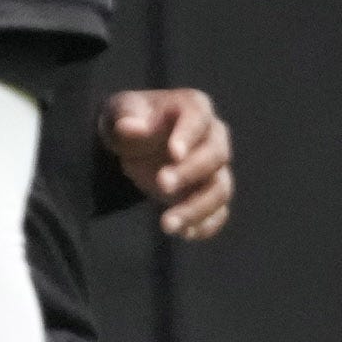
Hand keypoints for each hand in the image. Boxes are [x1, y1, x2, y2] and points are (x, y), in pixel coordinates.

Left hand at [106, 88, 232, 239]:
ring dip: (197, 208)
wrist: (136, 144)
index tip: (173, 153)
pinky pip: (219, 213)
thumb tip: (131, 127)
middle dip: (191, 173)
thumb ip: (126, 117)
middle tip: (162, 185)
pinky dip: (205, 225)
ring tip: (167, 224)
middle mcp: (214, 137)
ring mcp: (216, 169)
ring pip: (220, 189)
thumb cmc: (132, 119)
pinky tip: (184, 234)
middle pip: (216, 156)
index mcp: (194, 107)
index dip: (189, 136)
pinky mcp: (210, 194)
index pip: (198, 118)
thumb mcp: (121, 111)